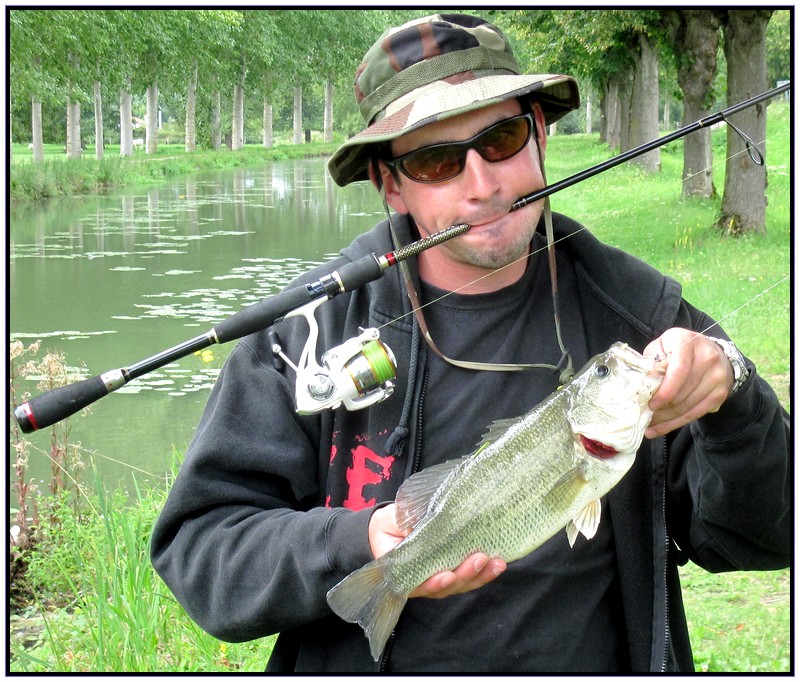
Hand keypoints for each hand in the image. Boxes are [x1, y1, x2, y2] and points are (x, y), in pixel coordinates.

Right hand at [368, 503, 506, 598]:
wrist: (395, 523)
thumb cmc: (391, 524)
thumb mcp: (394, 522)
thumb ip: (404, 526)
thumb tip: (419, 526)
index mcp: (405, 571)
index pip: (419, 585)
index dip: (433, 584)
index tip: (446, 576)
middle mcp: (426, 579)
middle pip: (447, 587)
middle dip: (465, 575)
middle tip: (478, 559)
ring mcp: (443, 575)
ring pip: (463, 583)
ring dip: (480, 575)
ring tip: (496, 563)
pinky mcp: (458, 568)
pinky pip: (472, 576)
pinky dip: (486, 572)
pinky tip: (499, 563)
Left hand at [643, 328, 732, 438]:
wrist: (711, 352)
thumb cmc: (677, 349)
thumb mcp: (661, 347)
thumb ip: (652, 363)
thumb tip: (641, 386)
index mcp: (687, 342)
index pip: (679, 370)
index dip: (665, 390)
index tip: (652, 404)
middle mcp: (707, 357)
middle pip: (683, 392)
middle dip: (662, 409)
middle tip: (644, 418)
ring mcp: (717, 376)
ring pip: (689, 406)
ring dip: (666, 419)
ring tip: (649, 426)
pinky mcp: (721, 393)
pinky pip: (696, 413)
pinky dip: (676, 423)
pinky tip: (660, 429)